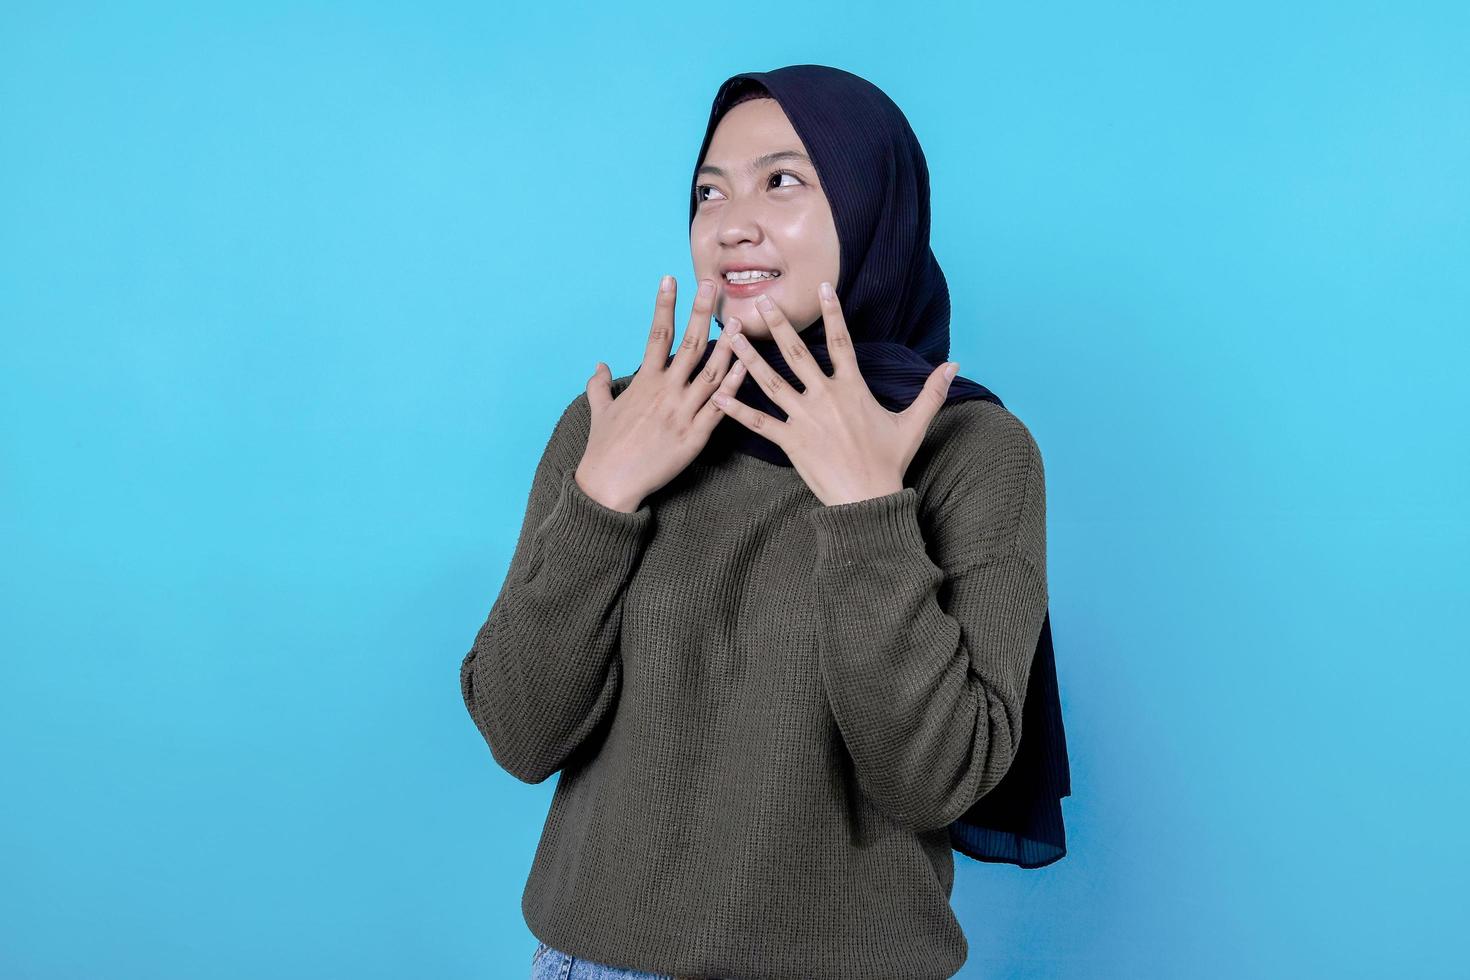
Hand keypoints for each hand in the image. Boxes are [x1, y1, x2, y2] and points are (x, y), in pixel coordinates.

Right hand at [575, 276, 747, 511]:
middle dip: (701, 312)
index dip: (665, 304)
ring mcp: (682, 412)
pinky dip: (735, 386)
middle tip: (712, 285)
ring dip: (728, 345)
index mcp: (644, 382)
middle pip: (688, 344)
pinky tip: (747, 367)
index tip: (671, 278)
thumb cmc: (604, 448)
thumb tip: (600, 366)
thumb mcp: (599, 410)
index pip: (656, 334)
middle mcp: (665, 391)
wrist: (611, 482)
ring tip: (739, 321)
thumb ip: (600, 385)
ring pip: (712, 372)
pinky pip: (721, 407)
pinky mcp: (696, 436)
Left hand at [712, 283, 958, 506]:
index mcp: (852, 388)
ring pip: (770, 382)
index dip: (833, 313)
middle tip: (760, 303)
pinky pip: (758, 423)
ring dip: (748, 358)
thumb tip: (954, 366)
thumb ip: (932, 392)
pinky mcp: (790, 441)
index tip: (823, 288)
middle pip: (796, 354)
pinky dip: (736, 410)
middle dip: (777, 326)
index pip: (842, 342)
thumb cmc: (890, 462)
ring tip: (730, 337)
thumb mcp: (914, 423)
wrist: (869, 498)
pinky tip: (717, 395)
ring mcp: (804, 418)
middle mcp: (825, 397)